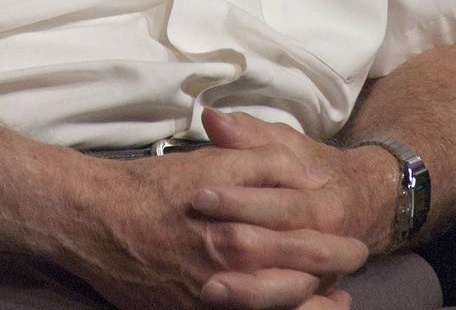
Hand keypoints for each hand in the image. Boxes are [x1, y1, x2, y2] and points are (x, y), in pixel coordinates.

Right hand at [51, 111, 366, 309]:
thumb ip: (266, 162)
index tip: (352, 233)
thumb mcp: (214, 160)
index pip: (308, 230)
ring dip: (316, 303)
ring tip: (337, 301)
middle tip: (354, 260)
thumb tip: (313, 176)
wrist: (100, 219)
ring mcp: (219, 294)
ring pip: (286, 303)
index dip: (336, 234)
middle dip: (336, 266)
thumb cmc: (157, 185)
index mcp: (244, 218)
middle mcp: (237, 260)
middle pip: (304, 270)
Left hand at [194, 109, 369, 305]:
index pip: (282, 205)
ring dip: (251, 292)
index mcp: (324, 207)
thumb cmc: (312, 170)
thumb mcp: (287, 144)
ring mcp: (322, 280)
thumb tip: (211, 117)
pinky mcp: (311, 299)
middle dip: (242, 245)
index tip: (199, 195)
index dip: (241, 200)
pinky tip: (231, 309)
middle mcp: (329, 247)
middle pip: (287, 250)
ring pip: (291, 292)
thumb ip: (248, 134)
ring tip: (208, 289)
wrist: (359, 204)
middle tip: (200, 239)